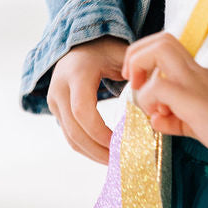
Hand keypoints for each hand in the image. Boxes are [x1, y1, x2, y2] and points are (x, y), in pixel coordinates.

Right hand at [48, 36, 130, 163]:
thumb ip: (138, 73)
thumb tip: (153, 99)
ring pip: (70, 137)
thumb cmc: (106, 50)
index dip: (100, 132)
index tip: (121, 143)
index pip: (83, 110)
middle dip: (98, 150)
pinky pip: (69, 135)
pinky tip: (105, 153)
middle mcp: (60, 88)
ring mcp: (54, 100)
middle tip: (121, 161)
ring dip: (92, 153)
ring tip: (116, 162)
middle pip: (74, 129)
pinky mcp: (56, 110)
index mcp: (76, 73)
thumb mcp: (122, 55)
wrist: (80, 45)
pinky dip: (87, 148)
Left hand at [121, 31, 207, 167]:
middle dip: (137, 54)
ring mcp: (197, 83)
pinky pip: (159, 86)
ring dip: (141, 68)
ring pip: (159, 49)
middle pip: (162, 39)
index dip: (146, 57)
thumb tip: (156, 120)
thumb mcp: (199, 126)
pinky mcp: (193, 100)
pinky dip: (149, 99)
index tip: (140, 83)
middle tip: (134, 80)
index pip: (169, 48)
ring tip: (145, 98)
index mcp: (201, 77)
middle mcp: (199, 73)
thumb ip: (176, 121)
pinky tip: (160, 119)